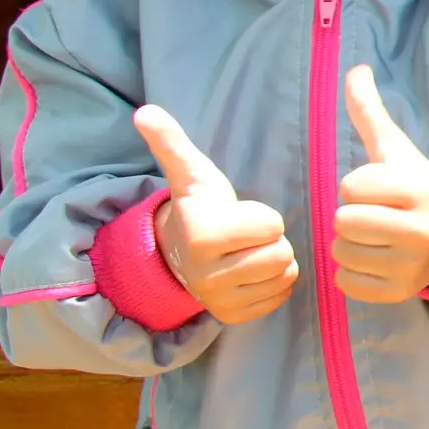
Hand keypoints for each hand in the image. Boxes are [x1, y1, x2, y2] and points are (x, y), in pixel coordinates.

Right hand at [134, 105, 296, 323]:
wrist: (181, 253)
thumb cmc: (199, 207)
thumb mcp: (189, 174)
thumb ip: (171, 142)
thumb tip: (144, 111)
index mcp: (203, 235)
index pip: (272, 225)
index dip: (264, 216)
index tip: (240, 215)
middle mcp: (208, 275)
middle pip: (281, 254)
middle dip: (272, 240)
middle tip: (248, 236)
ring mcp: (220, 300)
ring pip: (284, 275)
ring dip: (275, 260)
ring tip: (249, 251)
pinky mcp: (234, 317)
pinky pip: (280, 297)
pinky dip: (274, 283)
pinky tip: (252, 272)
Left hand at [334, 65, 428, 303]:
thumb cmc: (410, 190)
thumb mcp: (395, 151)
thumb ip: (370, 112)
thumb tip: (355, 69)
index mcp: (417, 189)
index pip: (351, 188)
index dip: (356, 186)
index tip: (376, 189)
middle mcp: (420, 229)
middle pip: (344, 222)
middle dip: (350, 216)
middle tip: (373, 215)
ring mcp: (411, 265)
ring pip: (342, 252)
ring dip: (349, 244)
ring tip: (374, 237)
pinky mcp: (398, 292)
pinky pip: (346, 281)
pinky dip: (353, 271)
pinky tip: (376, 259)